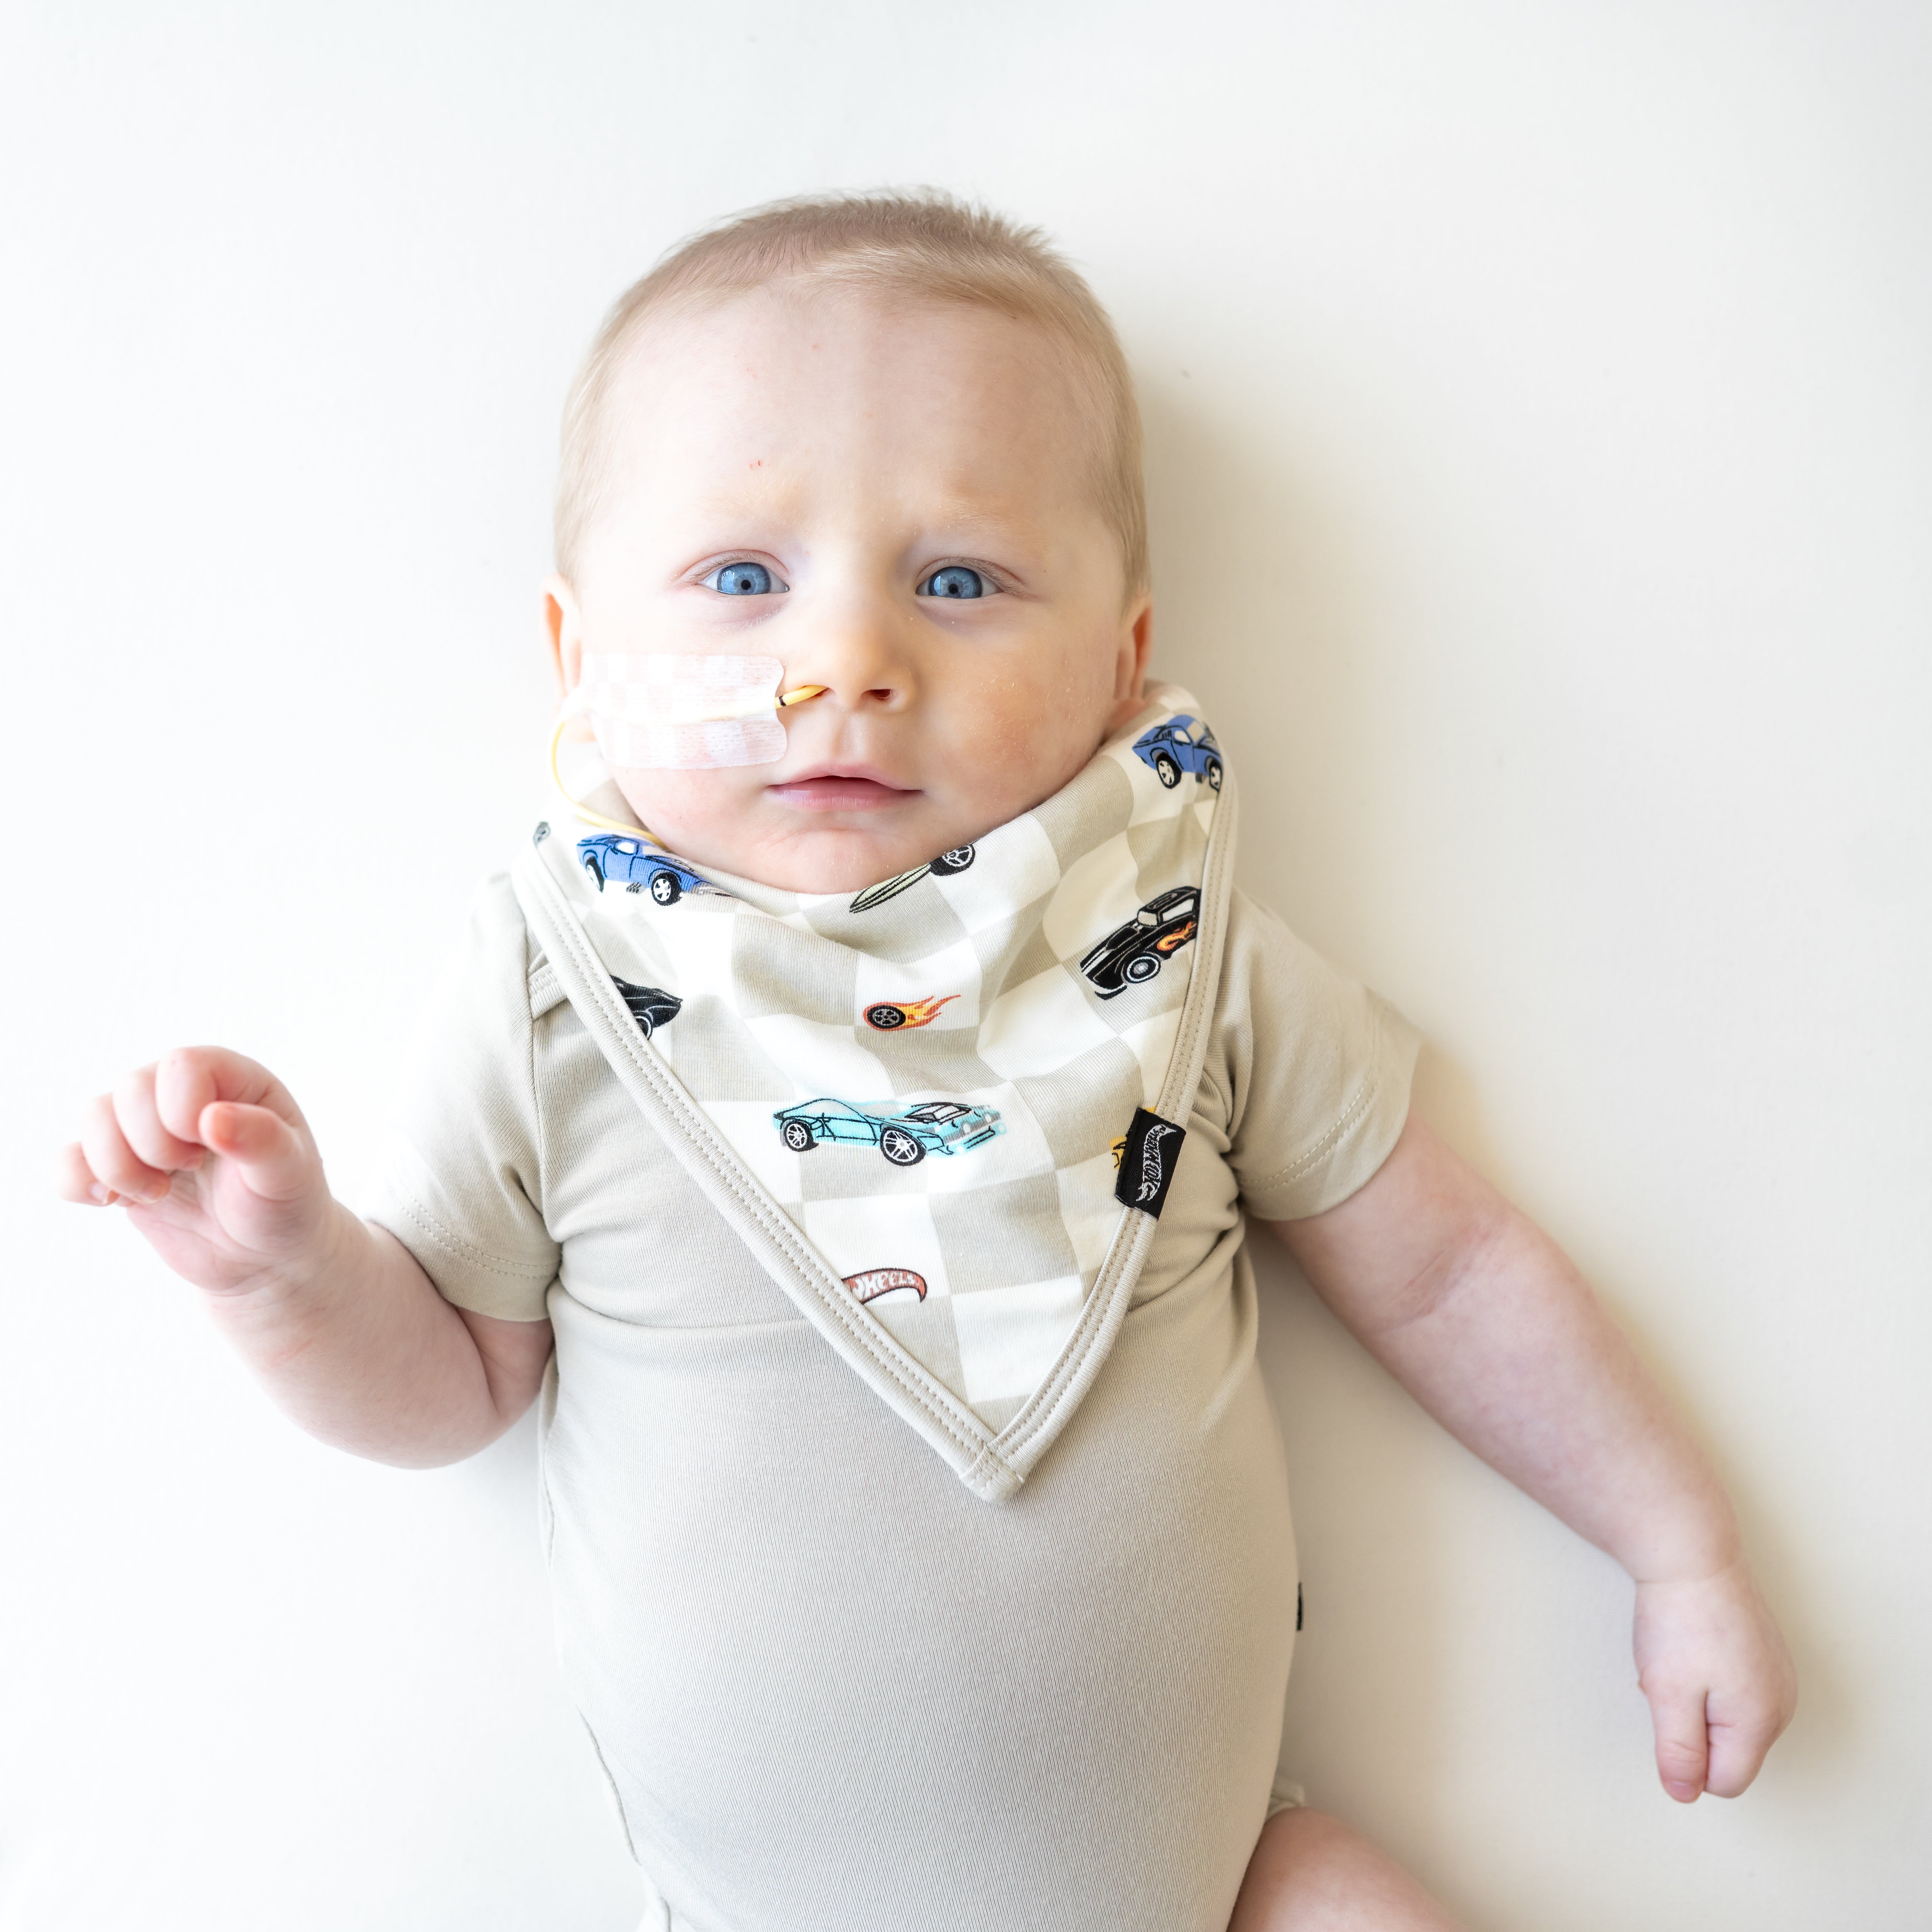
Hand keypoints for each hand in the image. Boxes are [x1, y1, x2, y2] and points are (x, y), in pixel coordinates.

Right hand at [57, 1047, 338, 1296]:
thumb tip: (211, 1118)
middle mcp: (180, 1092)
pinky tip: (115, 1202)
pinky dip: (78, 1184)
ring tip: (157, 1192)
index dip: (183, 1112)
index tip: (208, 1148)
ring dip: (117, 1166)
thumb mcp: (289, 1174)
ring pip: (90, 1116)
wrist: (264, 1258)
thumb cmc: (286, 1205)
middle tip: (189, 1170)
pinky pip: (65, 1161)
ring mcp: (142, 1128)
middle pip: (129, 1090)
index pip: (181, 1066)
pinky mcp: (116, 1166)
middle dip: (153, 1145)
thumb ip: (262, 1140)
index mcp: (231, 1078)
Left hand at [1632, 1559, 1795, 1800]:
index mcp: (1760, 1721)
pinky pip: (1734, 1689)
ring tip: (1679, 1660)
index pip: (1725, 1782)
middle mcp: (1781, 1702)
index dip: (1688, 1758)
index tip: (1669, 1712)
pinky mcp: (1766, 1653)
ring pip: (1728, 1719)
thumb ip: (1679, 1753)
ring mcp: (1778, 1675)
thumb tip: (1685, 1794)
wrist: (1691, 1552)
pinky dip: (1707, 1678)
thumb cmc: (1679, 1619)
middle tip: (1671, 1681)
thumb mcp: (1668, 1695)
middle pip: (1728, 1751)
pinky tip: (1692, 1647)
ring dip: (1696, 1701)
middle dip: (1692, 1726)